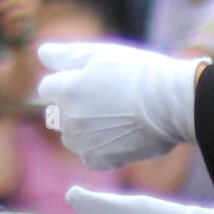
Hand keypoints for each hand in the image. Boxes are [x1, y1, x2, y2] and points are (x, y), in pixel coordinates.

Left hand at [37, 41, 204, 166]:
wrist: (172, 103)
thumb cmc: (139, 72)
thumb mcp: (101, 53)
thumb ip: (66, 54)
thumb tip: (40, 52)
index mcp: (66, 90)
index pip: (47, 88)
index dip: (66, 80)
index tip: (89, 78)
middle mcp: (69, 119)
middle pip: (57, 113)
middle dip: (72, 104)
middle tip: (105, 96)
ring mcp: (84, 143)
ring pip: (71, 136)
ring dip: (83, 127)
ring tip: (114, 115)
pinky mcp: (101, 160)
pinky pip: (89, 156)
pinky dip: (99, 148)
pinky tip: (119, 133)